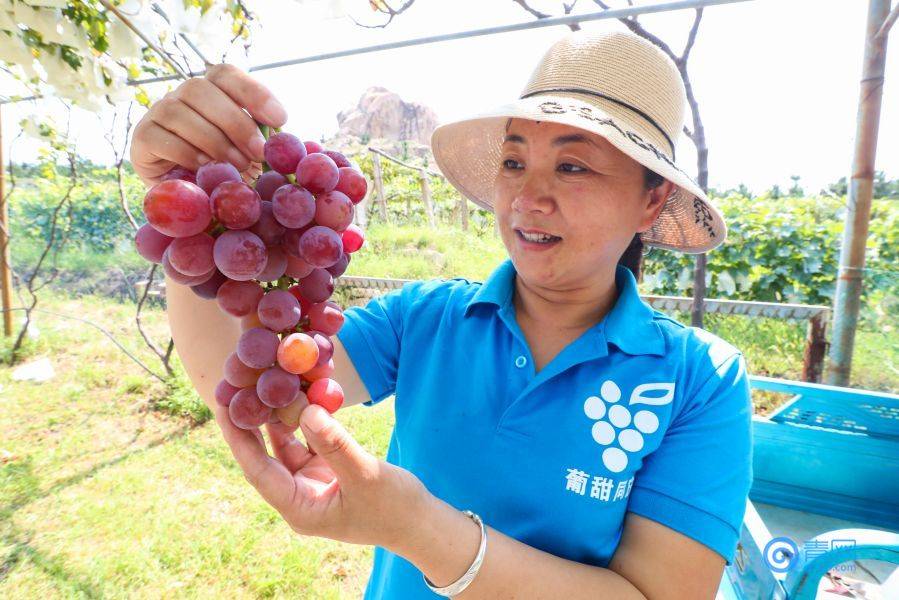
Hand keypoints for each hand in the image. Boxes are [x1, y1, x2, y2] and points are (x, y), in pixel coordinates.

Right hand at [130, 63, 287, 184]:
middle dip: (236, 122)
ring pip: (179, 112)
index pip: (226, 74)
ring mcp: (158, 113)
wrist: (184, 194)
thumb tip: (283, 138)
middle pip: (201, 89)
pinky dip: (187, 153)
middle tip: (259, 152)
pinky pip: (161, 138)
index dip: (253, 92)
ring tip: (238, 166)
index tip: (280, 119)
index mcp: (210, 90)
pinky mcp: (142, 138)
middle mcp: (181, 95)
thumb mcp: (246, 150)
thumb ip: (259, 139)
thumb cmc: (222, 166)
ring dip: (215, 141)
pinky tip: (206, 167)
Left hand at [213, 402, 430, 548]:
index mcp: (299, 508)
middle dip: (250, 423)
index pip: (258, 470)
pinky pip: (308, 440)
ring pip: (286, 444)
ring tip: (263, 382)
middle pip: (265, 455)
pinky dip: (305, 418)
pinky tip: (300, 391)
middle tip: (235, 387)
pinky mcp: (327, 470)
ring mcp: (312, 482)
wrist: (421, 523)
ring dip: (278, 416)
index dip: (240, 437)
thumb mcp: (365, 474)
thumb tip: (306, 409)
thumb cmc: (394, 508)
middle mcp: (299, 495)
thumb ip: (335, 443)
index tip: (224, 406)